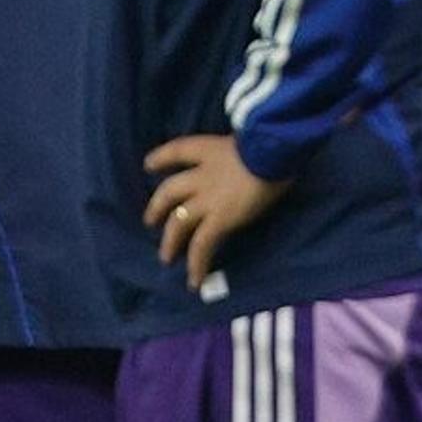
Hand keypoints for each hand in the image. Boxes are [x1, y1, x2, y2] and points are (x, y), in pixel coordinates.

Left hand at [141, 134, 289, 292]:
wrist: (273, 152)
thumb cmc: (271, 143)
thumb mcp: (250, 141)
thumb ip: (243, 152)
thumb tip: (253, 159)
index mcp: (209, 150)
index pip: (178, 150)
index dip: (161, 157)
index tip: (149, 165)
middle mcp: (201, 175)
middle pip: (169, 191)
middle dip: (157, 207)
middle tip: (150, 221)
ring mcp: (207, 199)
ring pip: (178, 222)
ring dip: (170, 242)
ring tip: (166, 258)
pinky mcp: (219, 220)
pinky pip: (201, 245)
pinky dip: (196, 264)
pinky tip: (194, 281)